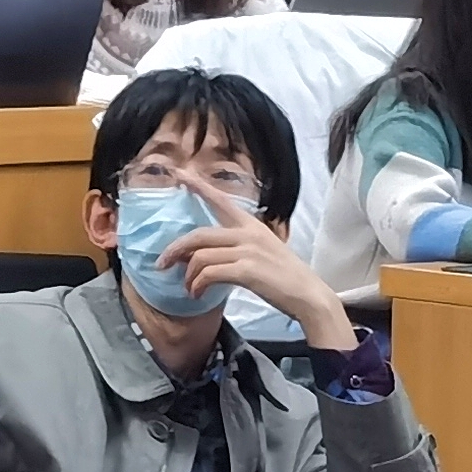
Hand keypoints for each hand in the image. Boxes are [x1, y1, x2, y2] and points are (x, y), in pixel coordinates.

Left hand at [158, 177, 357, 349]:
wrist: (309, 296)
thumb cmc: (284, 278)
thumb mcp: (263, 252)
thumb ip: (236, 247)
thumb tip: (200, 256)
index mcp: (252, 226)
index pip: (221, 201)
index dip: (199, 187)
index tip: (180, 175)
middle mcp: (248, 233)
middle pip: (198, 234)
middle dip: (175, 249)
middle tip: (162, 264)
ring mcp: (248, 251)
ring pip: (199, 256)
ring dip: (188, 275)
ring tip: (189, 287)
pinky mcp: (247, 270)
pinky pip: (208, 273)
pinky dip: (197, 285)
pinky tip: (197, 294)